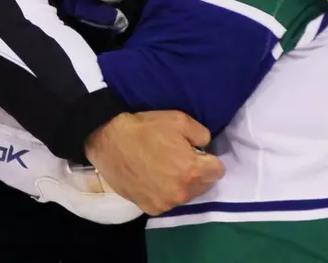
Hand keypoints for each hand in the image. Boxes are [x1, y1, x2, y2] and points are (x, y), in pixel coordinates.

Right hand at [84, 111, 223, 215]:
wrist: (109, 140)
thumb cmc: (145, 128)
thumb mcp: (179, 119)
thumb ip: (202, 134)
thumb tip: (205, 147)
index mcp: (192, 170)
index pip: (218, 170)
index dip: (208, 158)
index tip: (196, 152)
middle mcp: (182, 192)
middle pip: (204, 185)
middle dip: (197, 173)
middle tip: (179, 159)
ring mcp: (165, 203)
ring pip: (186, 195)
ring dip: (181, 184)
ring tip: (164, 168)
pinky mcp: (150, 208)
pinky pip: (167, 201)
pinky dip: (164, 192)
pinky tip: (152, 178)